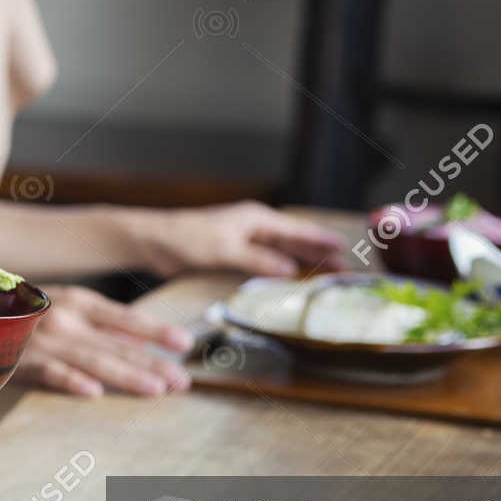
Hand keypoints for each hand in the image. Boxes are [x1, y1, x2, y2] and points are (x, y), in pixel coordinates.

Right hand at [15, 284, 191, 396]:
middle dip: (152, 362)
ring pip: (92, 360)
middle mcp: (65, 318)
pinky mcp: (22, 361)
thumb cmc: (28, 315)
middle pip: (116, 344)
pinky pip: (50, 373)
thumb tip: (143, 342)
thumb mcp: (67, 309)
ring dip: (125, 375)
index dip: (155, 330)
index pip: (125, 318)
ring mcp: (43, 340)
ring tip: (156, 389)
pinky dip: (71, 380)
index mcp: (78, 302)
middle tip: (181, 380)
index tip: (184, 344)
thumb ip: (104, 326)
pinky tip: (92, 392)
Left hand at [132, 201, 348, 278]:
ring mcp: (244, 240)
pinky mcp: (233, 254)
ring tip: (327, 279)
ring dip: (303, 264)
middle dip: (319, 255)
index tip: (347, 250)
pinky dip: (281, 271)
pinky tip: (292, 282)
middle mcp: (254, 226)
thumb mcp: (225, 250)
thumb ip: (258, 259)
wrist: (153, 242)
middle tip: (345, 273)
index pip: (298, 230)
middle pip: (295, 242)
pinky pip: (266, 262)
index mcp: (256, 218)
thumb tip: (290, 269)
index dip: (322, 241)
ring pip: (282, 253)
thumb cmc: (187, 238)